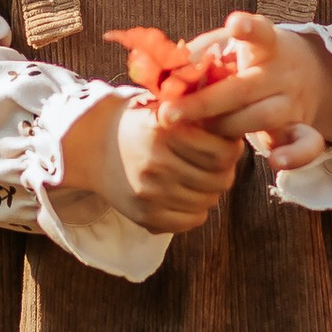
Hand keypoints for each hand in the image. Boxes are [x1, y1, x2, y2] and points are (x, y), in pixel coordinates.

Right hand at [59, 91, 241, 233]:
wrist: (93, 148)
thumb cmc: (139, 124)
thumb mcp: (165, 110)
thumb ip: (198, 117)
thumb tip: (238, 127)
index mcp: (165, 133)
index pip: (222, 154)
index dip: (233, 151)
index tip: (229, 146)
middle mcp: (157, 164)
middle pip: (219, 180)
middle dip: (224, 173)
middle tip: (217, 165)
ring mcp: (150, 193)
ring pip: (208, 202)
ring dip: (210, 192)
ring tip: (199, 179)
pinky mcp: (145, 216)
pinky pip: (191, 221)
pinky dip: (196, 211)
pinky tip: (186, 196)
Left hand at [160, 11, 331, 174]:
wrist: (300, 74)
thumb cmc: (246, 60)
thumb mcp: (225, 46)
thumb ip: (196, 55)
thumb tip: (166, 73)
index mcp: (266, 45)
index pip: (261, 33)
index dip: (249, 29)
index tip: (236, 25)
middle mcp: (282, 72)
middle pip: (246, 87)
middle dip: (204, 102)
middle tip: (168, 114)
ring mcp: (293, 100)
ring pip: (264, 116)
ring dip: (226, 127)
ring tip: (199, 131)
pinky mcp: (300, 127)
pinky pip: (307, 144)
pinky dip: (295, 156)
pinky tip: (276, 162)